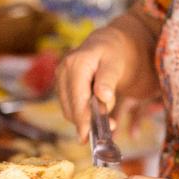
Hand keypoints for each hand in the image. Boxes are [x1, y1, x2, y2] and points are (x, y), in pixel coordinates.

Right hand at [55, 22, 151, 141]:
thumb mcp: (117, 62)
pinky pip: (70, 106)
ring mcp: (60, 78)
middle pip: (70, 107)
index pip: (77, 100)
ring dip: (85, 119)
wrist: (112, 42)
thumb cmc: (118, 51)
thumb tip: (103, 97)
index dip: (83, 120)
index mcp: (75, 64)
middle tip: (112, 127)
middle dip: (87, 122)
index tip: (89, 137)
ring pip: (68, 109)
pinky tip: (98, 115)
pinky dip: (82, 114)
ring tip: (110, 120)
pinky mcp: (63, 85)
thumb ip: (109, 79)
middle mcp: (63, 70)